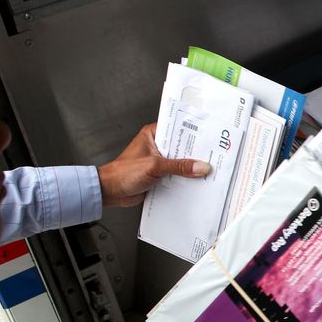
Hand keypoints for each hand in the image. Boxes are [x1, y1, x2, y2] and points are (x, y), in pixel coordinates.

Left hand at [97, 122, 211, 206]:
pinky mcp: (159, 175)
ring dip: (190, 168)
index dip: (194, 133)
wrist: (110, 192)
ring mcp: (158, 161)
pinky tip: (194, 183)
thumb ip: (179, 166)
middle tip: (212, 155)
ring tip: (207, 170)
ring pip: (180, 162)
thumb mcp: (154, 166)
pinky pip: (176, 175)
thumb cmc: (122, 173)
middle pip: (182, 147)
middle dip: (195, 153)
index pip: (178, 129)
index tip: (209, 137)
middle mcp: (156, 146)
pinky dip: (184, 179)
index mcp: (153, 135)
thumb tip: (200, 167)